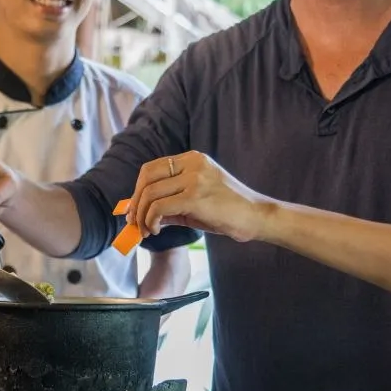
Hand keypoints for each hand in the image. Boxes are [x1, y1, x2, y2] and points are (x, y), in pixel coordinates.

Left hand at [127, 151, 270, 242]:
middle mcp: (192, 163)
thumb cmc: (228, 211)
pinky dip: (152, 220)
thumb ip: (170, 204)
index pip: (152, 168)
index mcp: (192, 159)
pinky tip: (157, 230)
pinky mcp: (195, 196)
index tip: (134, 209)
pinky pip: (160, 207)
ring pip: (150, 193)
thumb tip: (142, 214)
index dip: (138, 189)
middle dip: (135, 201)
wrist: (257, 217)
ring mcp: (194, 178)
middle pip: (147, 176)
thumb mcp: (195, 202)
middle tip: (134, 222)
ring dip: (142, 215)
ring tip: (146, 231)